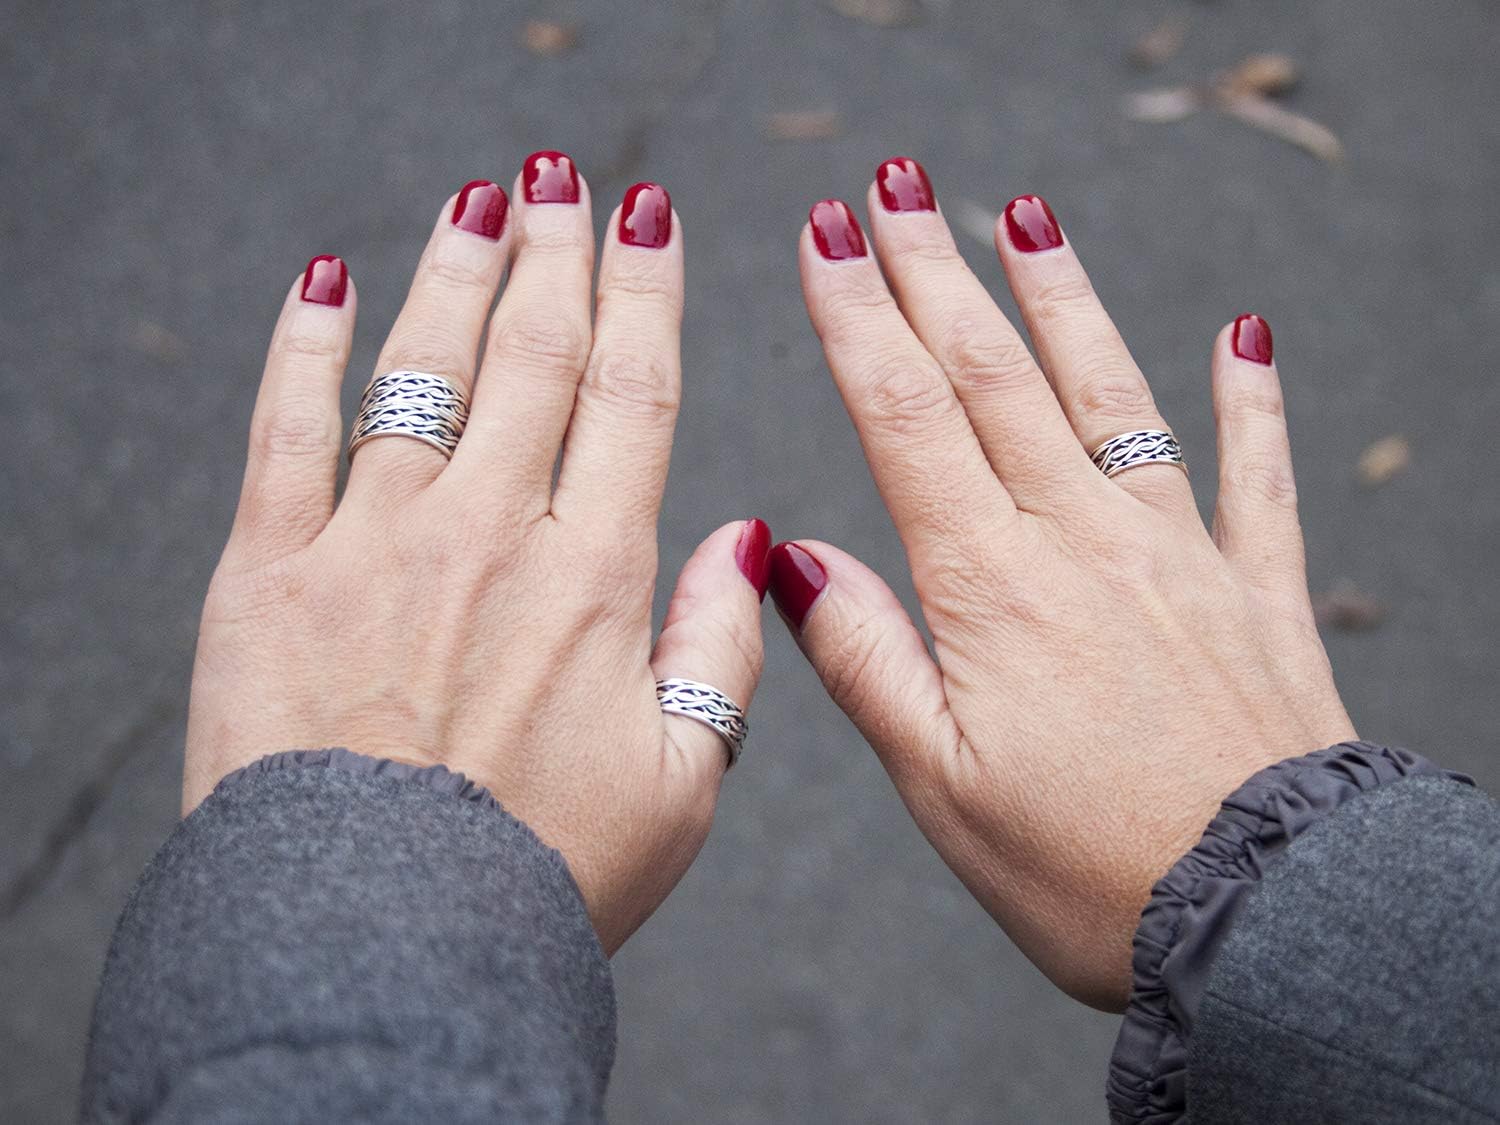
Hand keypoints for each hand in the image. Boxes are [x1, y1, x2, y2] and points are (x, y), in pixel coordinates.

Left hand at [185, 162, 770, 952]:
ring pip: (424, 367)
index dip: (647, 294)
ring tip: (479, 196)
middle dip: (556, 253)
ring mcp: (374, 543)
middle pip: (534, 357)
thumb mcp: (683, 784)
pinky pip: (286, 430)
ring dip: (454, 271)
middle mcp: (490, 534)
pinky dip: (304, 346)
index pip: (635, 395)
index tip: (651, 218)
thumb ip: (722, 649)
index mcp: (595, 578)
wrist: (382, 947)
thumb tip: (747, 536)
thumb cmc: (542, 879)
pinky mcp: (270, 572)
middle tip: (566, 181)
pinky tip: (324, 279)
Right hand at [776, 163, 1354, 1008]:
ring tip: (1025, 215)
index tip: (825, 235)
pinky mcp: (1255, 592)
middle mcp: (1085, 543)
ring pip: (1111, 396)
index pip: (908, 418)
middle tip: (893, 182)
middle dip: (935, 272)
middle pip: (996, 378)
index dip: (860, 317)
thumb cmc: (1088, 874)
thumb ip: (867, 659)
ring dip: (1062, 300)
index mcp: (992, 588)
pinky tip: (1247, 338)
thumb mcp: (942, 786)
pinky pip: (1256, 476)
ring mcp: (1180, 555)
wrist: (1266, 921)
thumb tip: (789, 555)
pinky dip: (1251, 402)